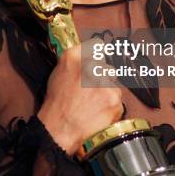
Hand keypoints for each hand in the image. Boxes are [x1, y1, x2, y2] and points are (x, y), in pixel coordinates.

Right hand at [37, 40, 122, 155]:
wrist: (60, 129)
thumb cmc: (57, 104)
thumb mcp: (58, 73)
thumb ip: (75, 58)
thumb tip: (88, 52)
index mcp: (75, 57)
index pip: (97, 45)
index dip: (97, 54)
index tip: (97, 61)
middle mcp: (91, 66)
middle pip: (107, 68)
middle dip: (102, 78)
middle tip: (90, 92)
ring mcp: (105, 82)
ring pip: (113, 85)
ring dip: (106, 93)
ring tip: (92, 104)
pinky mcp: (114, 99)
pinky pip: (117, 100)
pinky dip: (110, 106)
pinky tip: (97, 112)